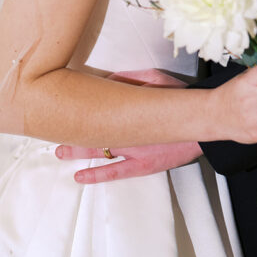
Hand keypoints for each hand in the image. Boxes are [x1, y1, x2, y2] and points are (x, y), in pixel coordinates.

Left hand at [55, 68, 193, 183]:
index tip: (62, 109)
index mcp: (130, 112)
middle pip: (94, 133)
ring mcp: (134, 152)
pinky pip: (115, 173)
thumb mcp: (156, 78)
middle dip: (73, 133)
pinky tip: (80, 177)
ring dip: (78, 152)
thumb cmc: (180, 98)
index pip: (98, 112)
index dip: (79, 112)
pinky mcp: (143, 166)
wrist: (202, 124)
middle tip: (54, 133)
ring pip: (100, 152)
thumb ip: (130, 79)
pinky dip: (97, 175)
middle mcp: (128, 133)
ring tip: (60, 152)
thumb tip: (107, 79)